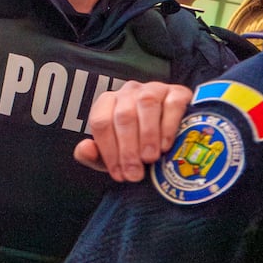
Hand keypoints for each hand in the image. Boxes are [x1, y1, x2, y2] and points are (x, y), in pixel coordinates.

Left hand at [74, 80, 194, 181]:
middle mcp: (129, 92)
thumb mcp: (116, 155)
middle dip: (128, 148)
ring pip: (146, 104)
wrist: (175, 137)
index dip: (108, 150)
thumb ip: (95, 155)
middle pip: (123, 115)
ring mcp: (154, 89)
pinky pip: (172, 104)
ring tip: (150, 158)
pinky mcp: (178, 92)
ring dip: (147, 134)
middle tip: (135, 172)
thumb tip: (85, 149)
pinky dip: (168, 126)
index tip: (118, 174)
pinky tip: (166, 146)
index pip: (100, 121)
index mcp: (108, 103)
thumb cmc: (139, 146)